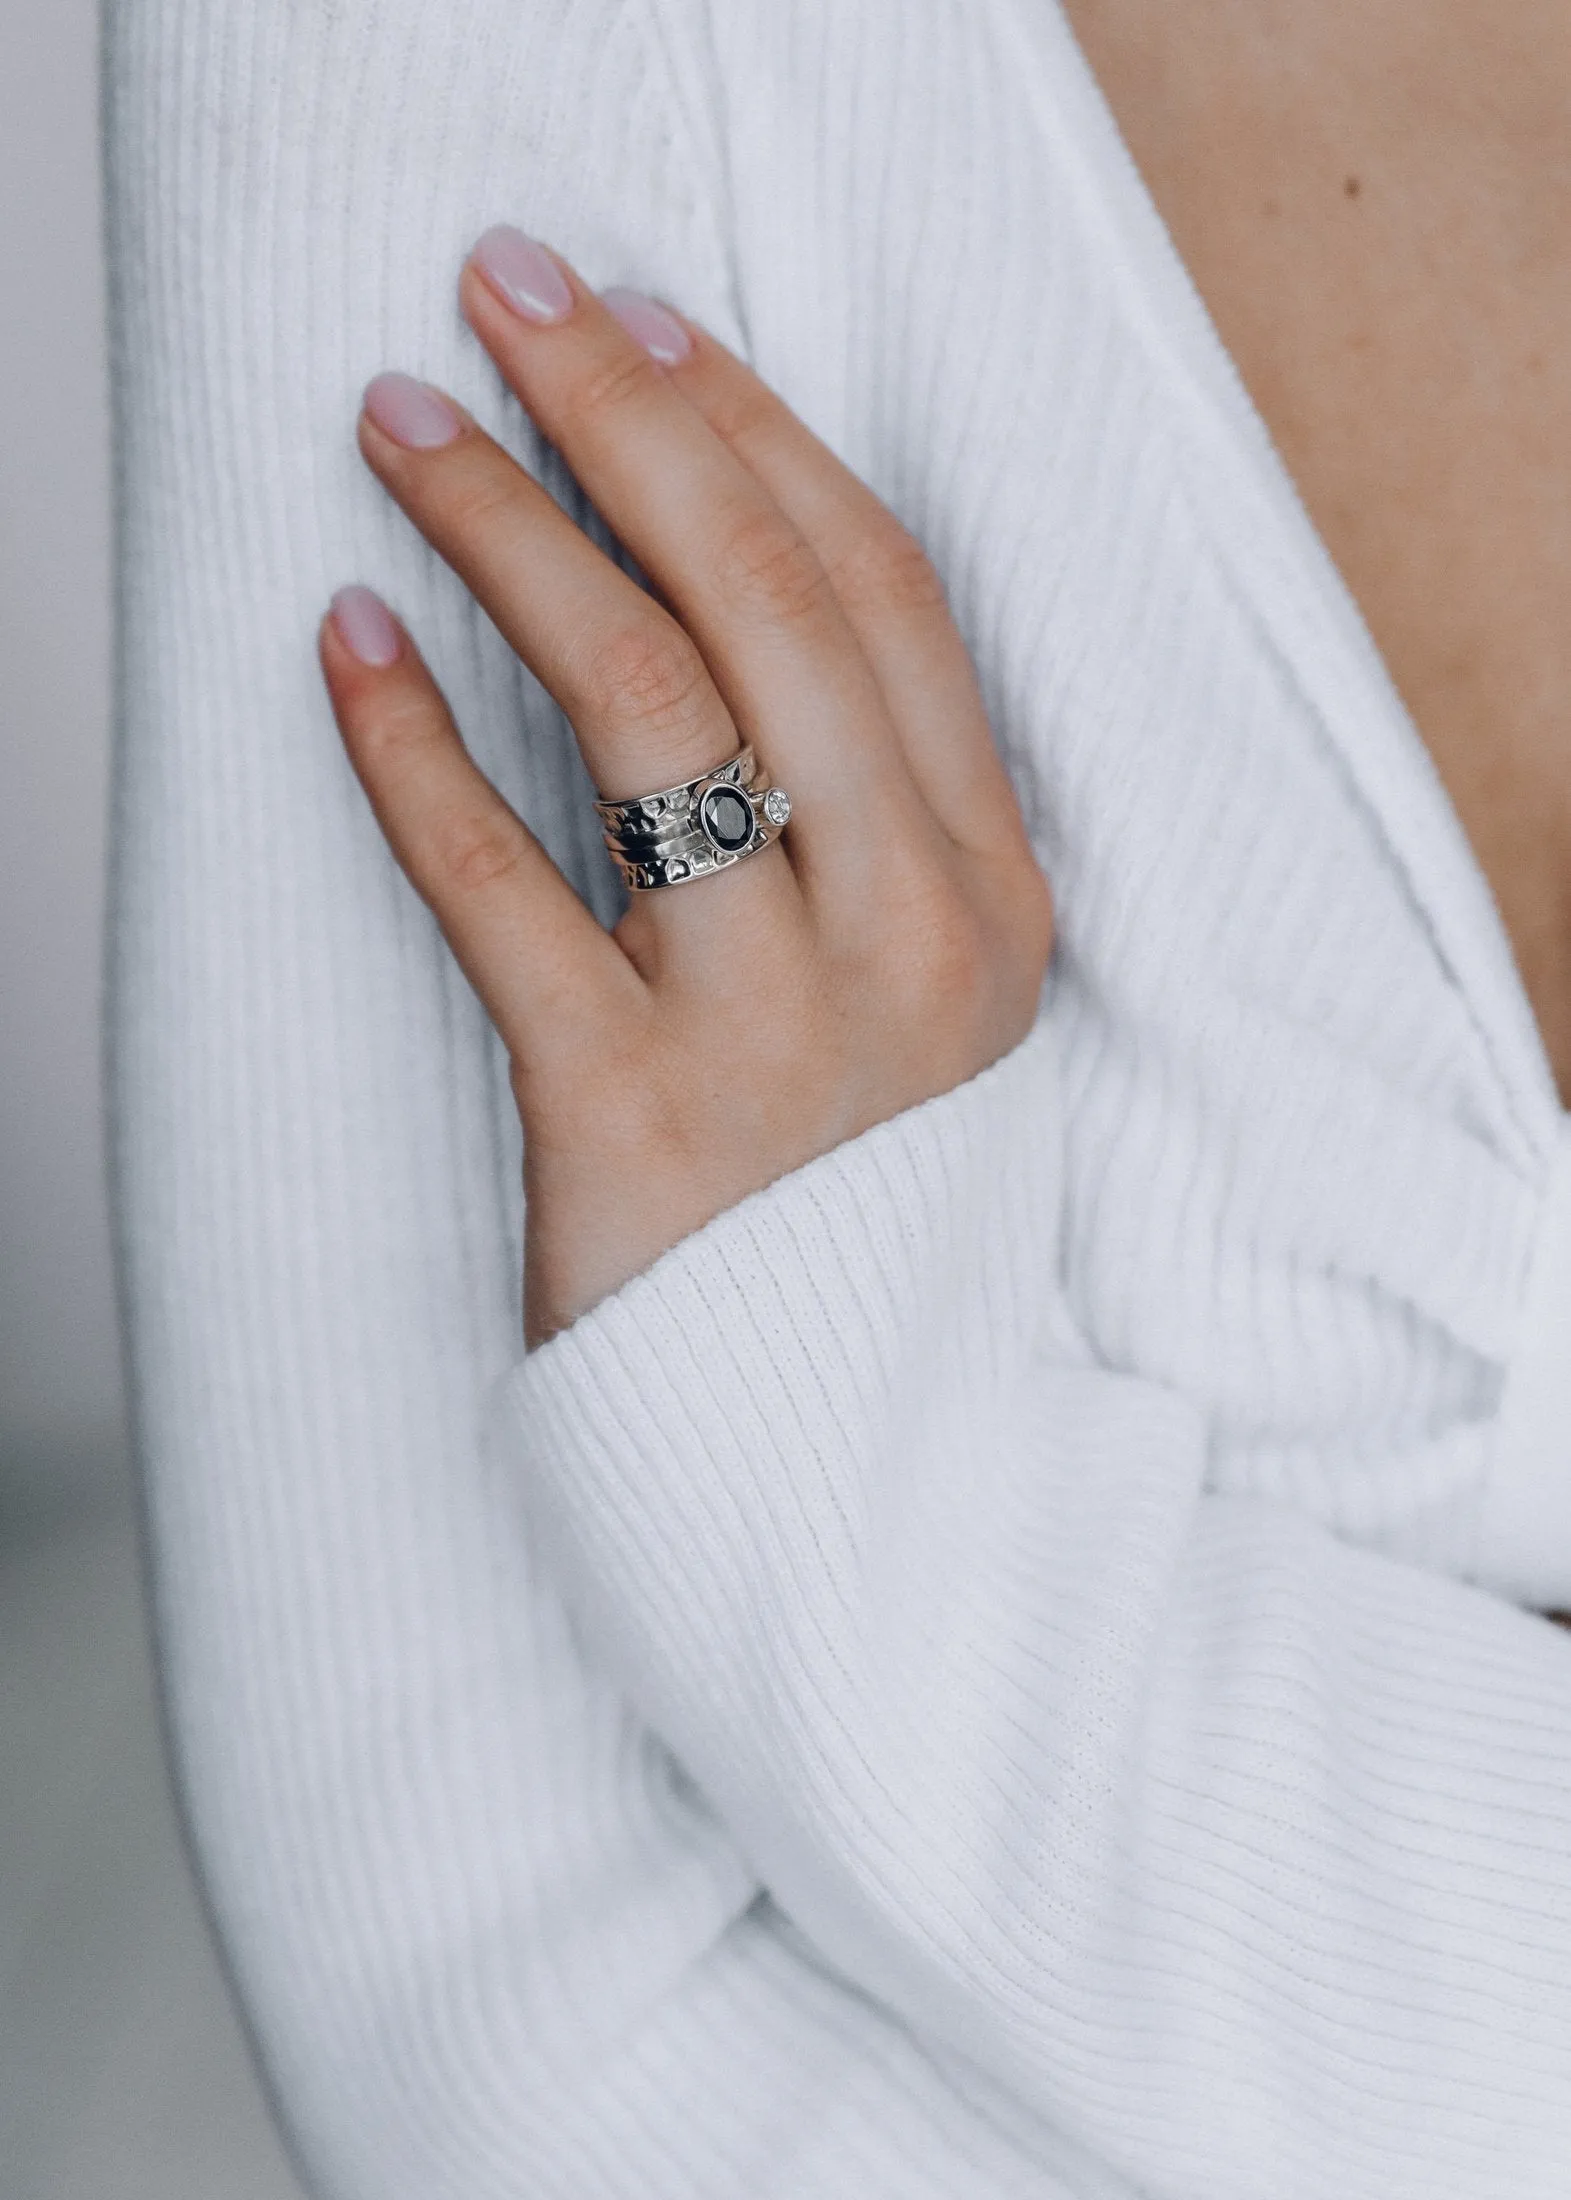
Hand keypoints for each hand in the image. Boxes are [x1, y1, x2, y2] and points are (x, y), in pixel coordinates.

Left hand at [318, 226, 1051, 1347]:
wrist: (844, 1474)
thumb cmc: (857, 1220)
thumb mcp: (922, 1016)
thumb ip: (868, 835)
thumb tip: (712, 608)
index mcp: (996, 899)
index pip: (882, 599)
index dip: (758, 436)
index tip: (644, 325)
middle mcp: (913, 940)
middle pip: (769, 606)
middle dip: (629, 417)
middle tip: (506, 295)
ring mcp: (779, 1032)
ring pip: (637, 704)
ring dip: (509, 531)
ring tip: (402, 429)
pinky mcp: (630, 1122)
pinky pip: (496, 885)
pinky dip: (405, 745)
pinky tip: (346, 642)